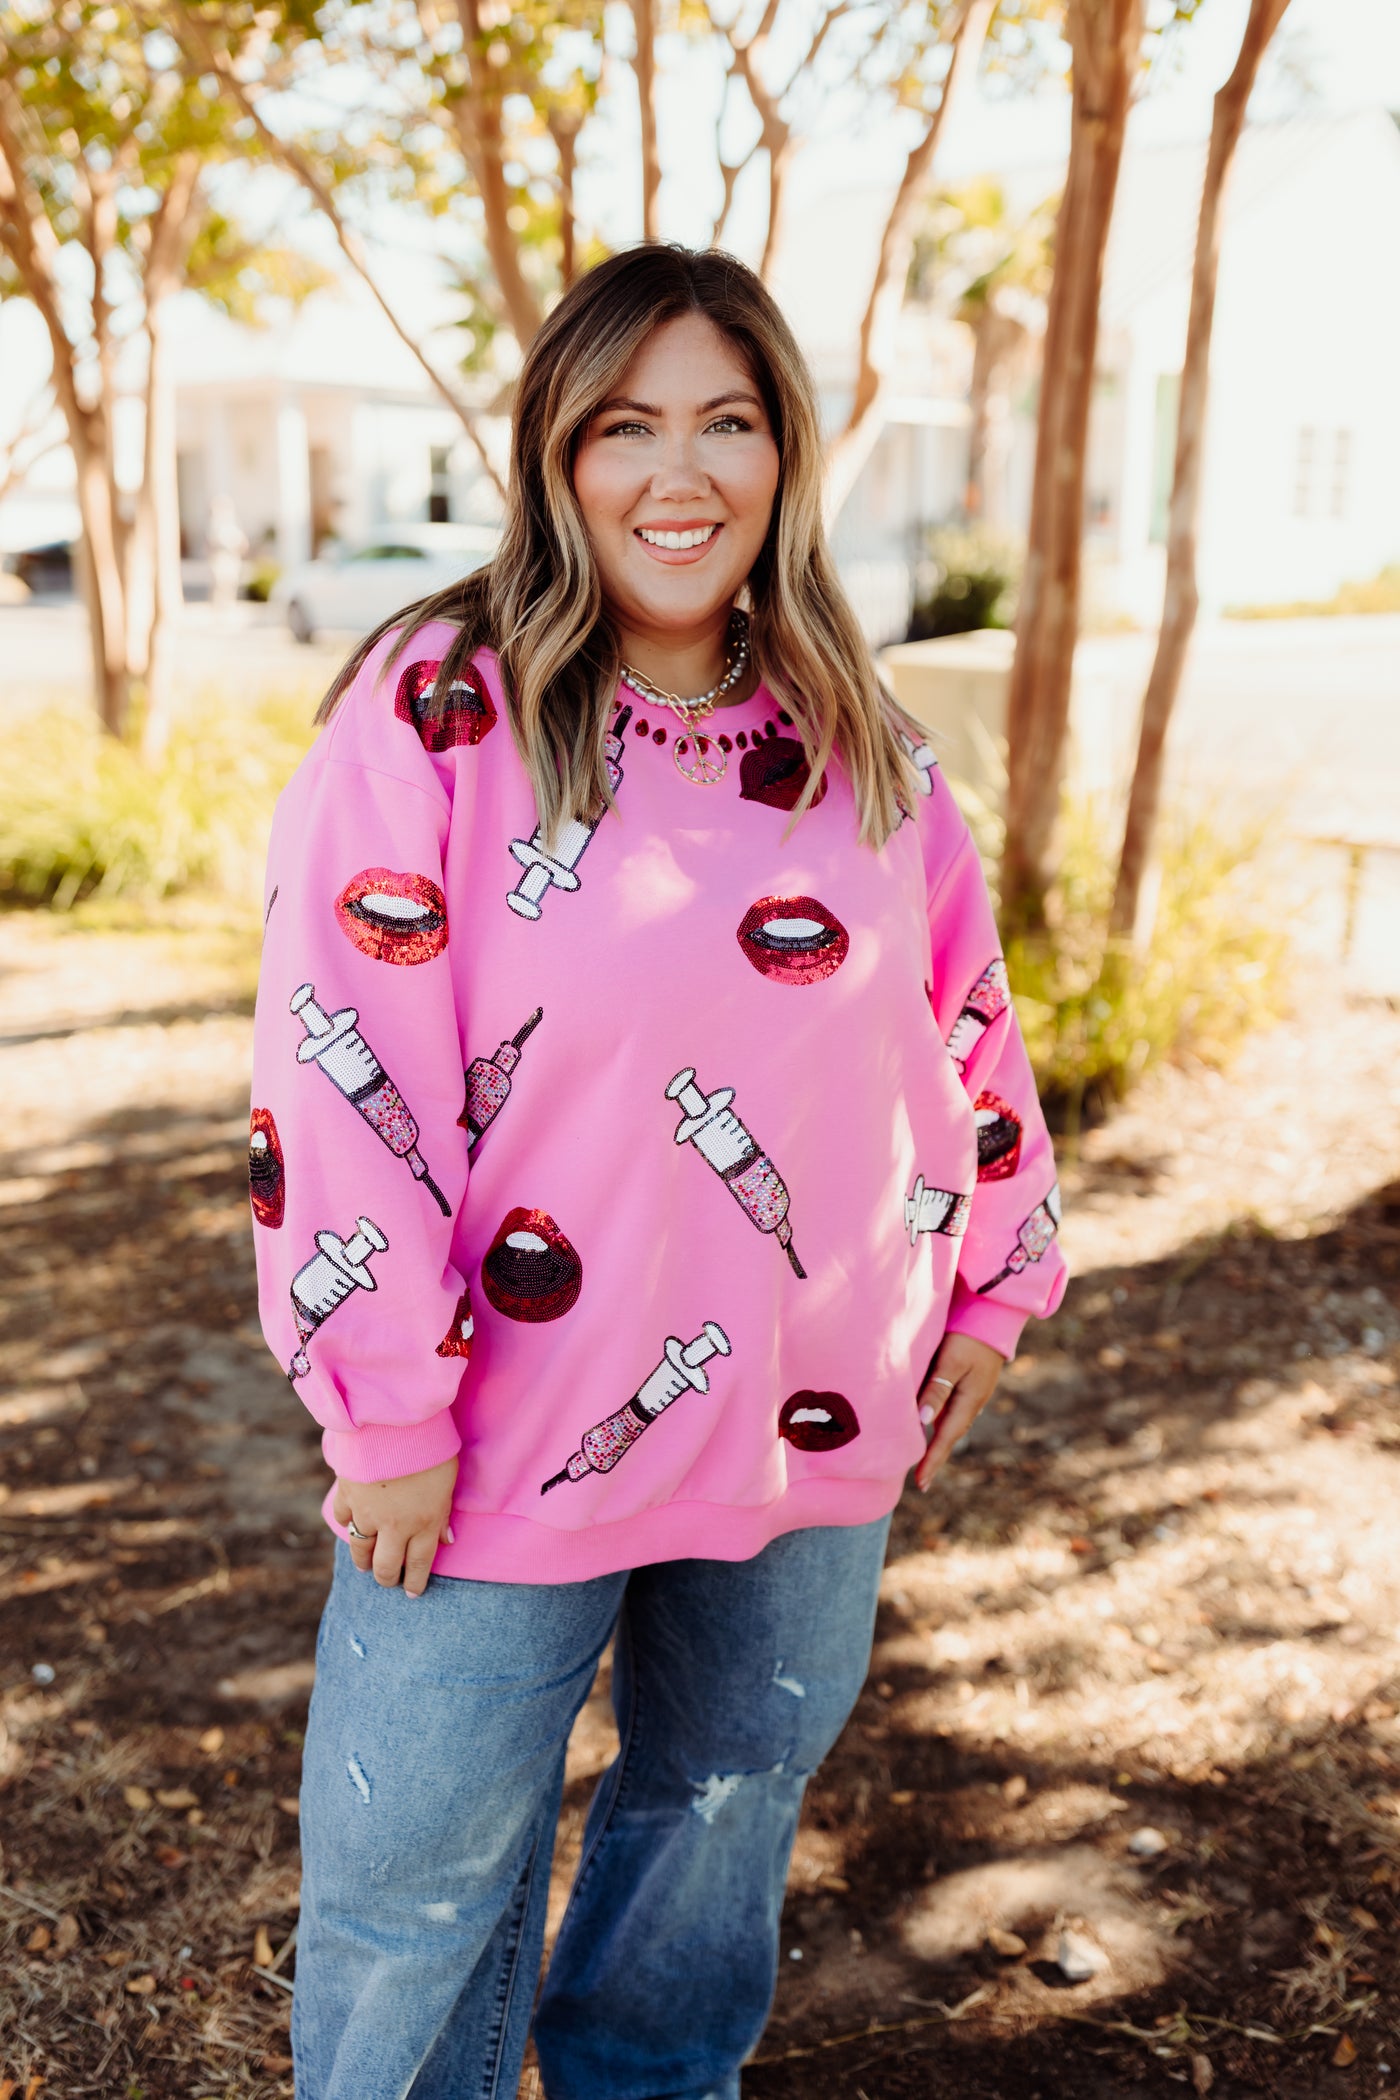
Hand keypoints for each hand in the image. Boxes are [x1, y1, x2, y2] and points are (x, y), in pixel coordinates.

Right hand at [331, 1456, 458, 1596]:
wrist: (393, 1422)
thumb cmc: (430, 1446)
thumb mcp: (449, 1478)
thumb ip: (445, 1511)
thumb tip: (447, 1539)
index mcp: (425, 1522)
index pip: (420, 1564)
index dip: (416, 1582)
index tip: (413, 1593)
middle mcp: (395, 1525)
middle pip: (386, 1566)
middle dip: (388, 1578)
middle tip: (389, 1580)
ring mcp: (367, 1512)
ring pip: (361, 1550)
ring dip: (364, 1561)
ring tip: (365, 1565)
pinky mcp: (347, 1494)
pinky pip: (343, 1519)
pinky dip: (347, 1524)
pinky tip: (351, 1525)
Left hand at [914, 1334, 1005, 1490]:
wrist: (994, 1314)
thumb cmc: (970, 1334)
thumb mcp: (952, 1359)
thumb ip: (937, 1388)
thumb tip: (922, 1421)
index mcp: (969, 1400)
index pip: (946, 1438)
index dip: (932, 1460)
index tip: (920, 1484)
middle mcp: (971, 1401)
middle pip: (948, 1435)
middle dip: (934, 1456)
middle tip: (920, 1480)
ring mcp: (971, 1392)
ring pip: (949, 1422)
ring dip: (936, 1440)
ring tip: (921, 1458)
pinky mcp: (968, 1381)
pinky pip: (950, 1407)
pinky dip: (938, 1420)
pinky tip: (928, 1422)